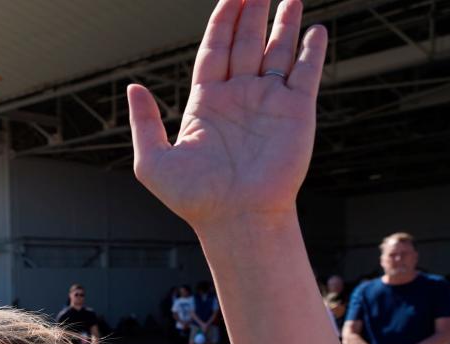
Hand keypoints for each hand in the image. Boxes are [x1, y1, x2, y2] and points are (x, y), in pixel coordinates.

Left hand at [128, 0, 325, 230]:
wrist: (235, 218)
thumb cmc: (193, 198)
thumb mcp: (153, 161)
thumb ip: (145, 122)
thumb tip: (133, 87)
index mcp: (206, 104)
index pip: (215, 51)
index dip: (222, 22)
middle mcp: (238, 98)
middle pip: (245, 43)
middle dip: (251, 13)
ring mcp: (268, 103)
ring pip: (277, 52)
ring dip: (283, 23)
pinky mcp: (296, 112)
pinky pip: (305, 74)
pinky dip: (311, 51)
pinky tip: (315, 30)